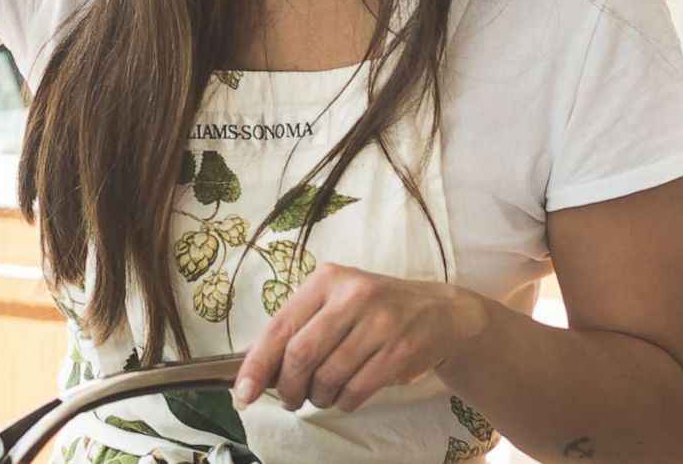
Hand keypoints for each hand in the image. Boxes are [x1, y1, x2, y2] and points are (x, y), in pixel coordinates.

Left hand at [231, 262, 487, 412]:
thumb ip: (300, 327)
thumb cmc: (374, 310)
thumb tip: (257, 370)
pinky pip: (356, 390)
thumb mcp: (336, 301)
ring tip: (322, 395)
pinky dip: (344, 402)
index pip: (281, 327)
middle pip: (301, 355)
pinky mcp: (400, 350)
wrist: (439, 312)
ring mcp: (380, 322)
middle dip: (288, 387)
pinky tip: (346, 396)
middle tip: (290, 399)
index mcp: (327, 279)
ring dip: (318, 397)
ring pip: (328, 377)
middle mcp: (353, 295)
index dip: (257, 365)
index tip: (243, 393)